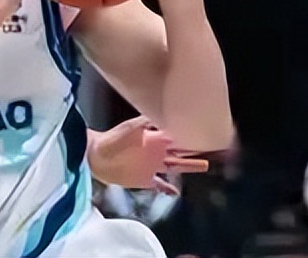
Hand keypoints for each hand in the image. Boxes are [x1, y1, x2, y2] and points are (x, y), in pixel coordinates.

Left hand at [89, 116, 209, 195]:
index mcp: (155, 138)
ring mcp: (152, 166)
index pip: (178, 136)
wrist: (94, 155)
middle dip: (196, 149)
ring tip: (205, 165)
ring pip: (176, 167)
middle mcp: (157, 151)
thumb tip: (160, 115)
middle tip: (214, 148)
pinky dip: (168, 189)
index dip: (190, 134)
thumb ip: (145, 122)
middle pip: (181, 151)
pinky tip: (177, 192)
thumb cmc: (111, 139)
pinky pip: (160, 185)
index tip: (205, 132)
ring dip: (189, 167)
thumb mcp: (129, 127)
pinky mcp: (145, 179)